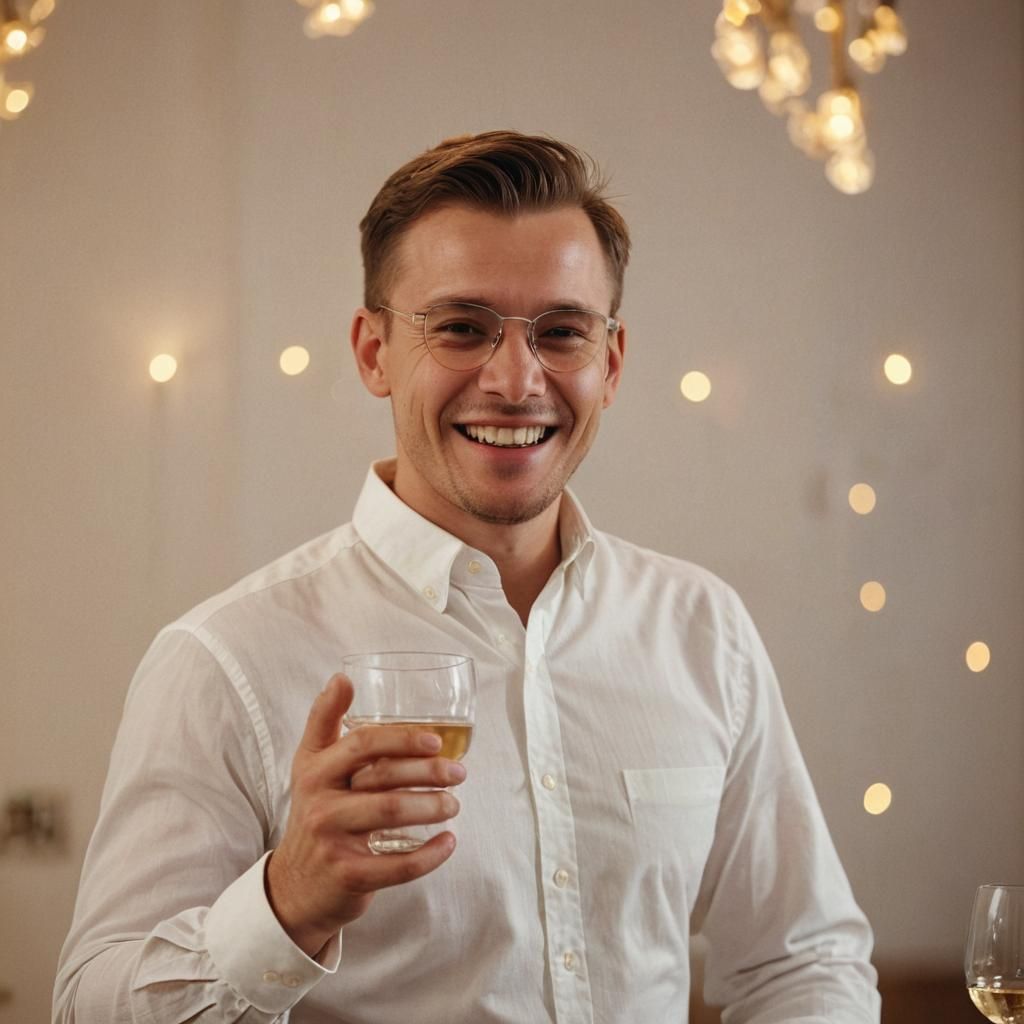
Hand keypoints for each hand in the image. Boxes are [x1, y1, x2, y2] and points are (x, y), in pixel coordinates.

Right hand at [266, 674, 466, 955]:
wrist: (295, 887)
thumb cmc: (315, 813)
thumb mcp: (310, 766)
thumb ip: (325, 721)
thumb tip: (341, 677)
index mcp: (316, 770)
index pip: (362, 744)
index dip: (401, 739)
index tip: (435, 739)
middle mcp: (320, 802)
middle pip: (384, 778)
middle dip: (429, 772)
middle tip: (459, 772)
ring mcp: (332, 840)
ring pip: (392, 815)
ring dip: (433, 806)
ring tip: (454, 803)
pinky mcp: (349, 876)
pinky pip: (398, 865)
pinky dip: (430, 855)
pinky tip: (449, 842)